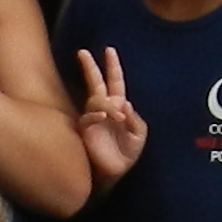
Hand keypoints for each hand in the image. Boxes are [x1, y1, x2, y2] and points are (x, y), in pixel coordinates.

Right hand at [75, 48, 145, 183]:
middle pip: (95, 83)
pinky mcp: (85, 131)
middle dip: (89, 67)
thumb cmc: (128, 153)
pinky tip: (104, 117)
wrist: (116, 172)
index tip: (109, 50)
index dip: (112, 66)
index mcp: (118, 106)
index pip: (115, 81)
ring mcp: (93, 118)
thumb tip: (124, 103)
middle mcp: (104, 108)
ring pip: (96, 101)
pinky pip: (88, 118)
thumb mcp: (139, 134)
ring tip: (118, 117)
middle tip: (82, 52)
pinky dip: (96, 114)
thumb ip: (135, 119)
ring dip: (108, 105)